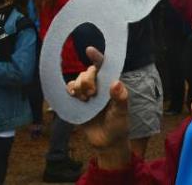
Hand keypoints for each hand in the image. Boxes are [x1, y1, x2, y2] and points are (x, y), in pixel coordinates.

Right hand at [70, 48, 132, 169]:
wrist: (106, 141)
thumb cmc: (118, 124)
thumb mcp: (122, 112)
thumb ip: (120, 98)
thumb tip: (116, 83)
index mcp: (111, 83)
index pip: (105, 66)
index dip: (97, 57)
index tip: (89, 50)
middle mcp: (99, 85)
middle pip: (88, 72)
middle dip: (87, 79)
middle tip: (92, 94)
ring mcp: (87, 92)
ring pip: (77, 79)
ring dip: (79, 86)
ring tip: (86, 99)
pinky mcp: (77, 101)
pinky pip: (70, 89)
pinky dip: (70, 90)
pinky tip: (74, 97)